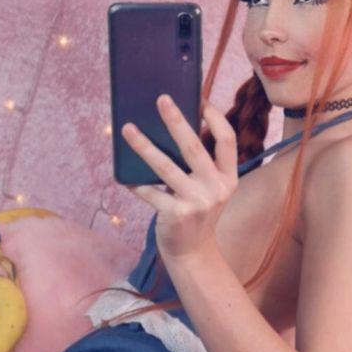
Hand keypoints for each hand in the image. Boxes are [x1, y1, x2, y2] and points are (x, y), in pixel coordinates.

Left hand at [122, 94, 237, 260]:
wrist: (193, 252)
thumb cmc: (196, 212)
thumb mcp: (209, 188)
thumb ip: (200, 165)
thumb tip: (173, 126)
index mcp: (228, 177)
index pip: (227, 139)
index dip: (214, 117)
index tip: (199, 98)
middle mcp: (216, 188)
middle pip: (194, 147)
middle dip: (176, 121)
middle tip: (161, 99)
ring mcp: (197, 202)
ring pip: (166, 167)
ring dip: (144, 146)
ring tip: (127, 128)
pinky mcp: (177, 214)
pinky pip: (151, 192)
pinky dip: (136, 183)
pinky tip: (123, 175)